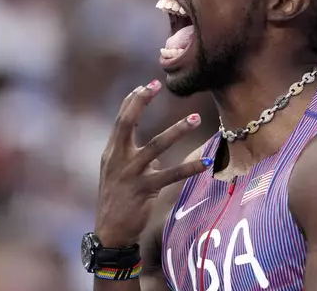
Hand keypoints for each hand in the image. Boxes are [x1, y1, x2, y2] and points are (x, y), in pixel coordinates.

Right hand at [95, 80, 211, 246]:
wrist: (110, 232)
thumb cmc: (116, 200)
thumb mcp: (119, 174)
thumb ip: (135, 159)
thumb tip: (157, 154)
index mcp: (112, 153)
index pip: (120, 120)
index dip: (132, 101)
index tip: (147, 85)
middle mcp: (117, 159)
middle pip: (126, 123)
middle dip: (140, 102)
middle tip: (156, 85)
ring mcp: (129, 174)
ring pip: (155, 147)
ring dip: (176, 130)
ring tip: (195, 117)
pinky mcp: (143, 190)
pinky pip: (170, 175)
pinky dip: (190, 168)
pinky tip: (206, 162)